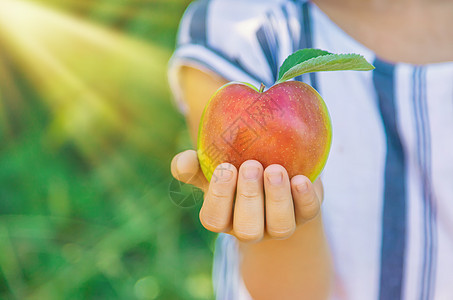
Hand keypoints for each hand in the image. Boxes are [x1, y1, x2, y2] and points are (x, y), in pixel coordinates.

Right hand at [171, 150, 322, 242]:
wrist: (274, 171)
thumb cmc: (236, 171)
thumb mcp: (212, 167)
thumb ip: (194, 165)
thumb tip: (183, 161)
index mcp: (224, 217)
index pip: (214, 219)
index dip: (219, 197)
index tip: (225, 167)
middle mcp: (251, 227)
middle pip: (247, 230)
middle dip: (248, 198)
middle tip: (250, 165)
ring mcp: (279, 224)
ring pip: (280, 227)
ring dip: (276, 198)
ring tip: (274, 169)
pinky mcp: (305, 213)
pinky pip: (308, 213)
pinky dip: (304, 198)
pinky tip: (300, 178)